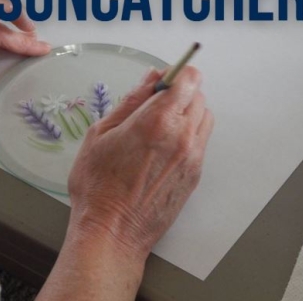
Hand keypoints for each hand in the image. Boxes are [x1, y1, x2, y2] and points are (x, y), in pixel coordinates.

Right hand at [68, 66, 213, 259]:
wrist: (113, 230)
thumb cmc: (98, 186)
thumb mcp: (101, 134)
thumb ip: (130, 101)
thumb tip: (150, 79)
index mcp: (157, 120)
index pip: (187, 80)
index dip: (178, 72)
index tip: (165, 77)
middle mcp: (182, 136)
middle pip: (198, 96)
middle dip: (181, 92)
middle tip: (155, 103)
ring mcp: (192, 157)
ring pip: (204, 117)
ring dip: (188, 112)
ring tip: (160, 125)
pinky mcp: (195, 174)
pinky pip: (201, 141)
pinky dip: (189, 133)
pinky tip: (164, 146)